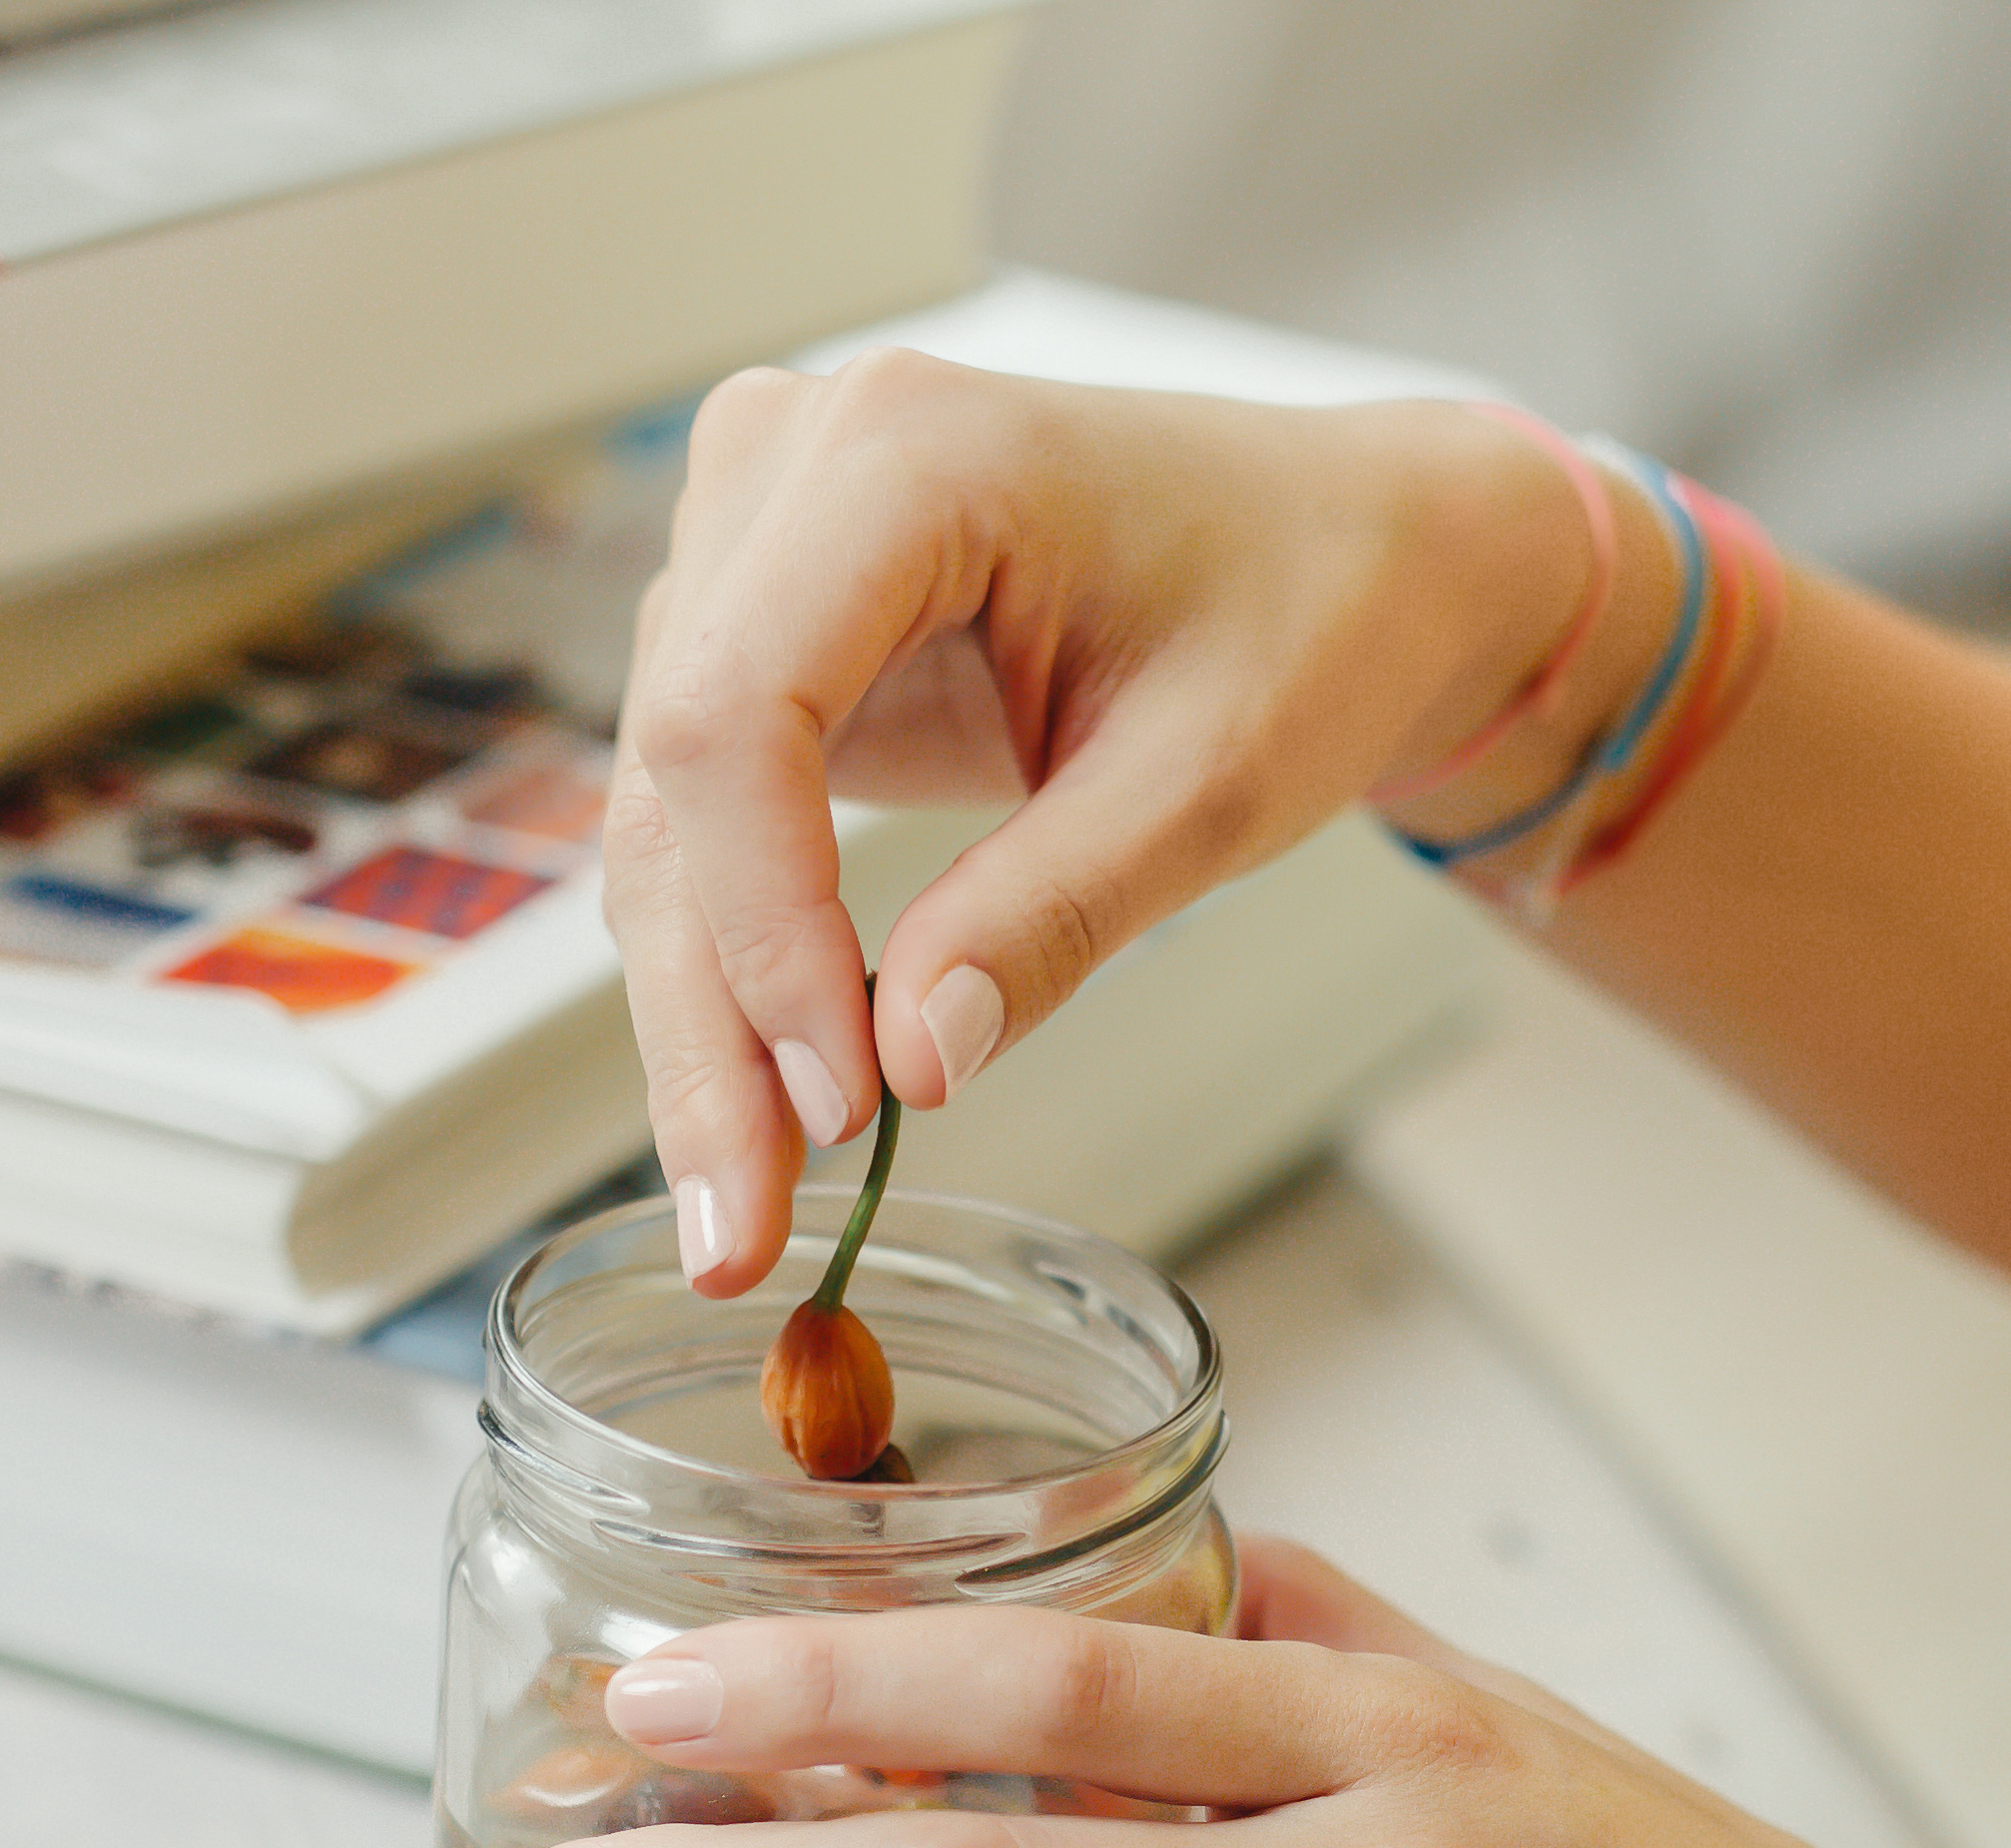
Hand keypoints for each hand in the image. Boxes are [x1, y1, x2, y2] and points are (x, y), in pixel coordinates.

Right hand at [604, 362, 1610, 1292]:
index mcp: (904, 451)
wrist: (1347, 548)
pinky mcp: (764, 628)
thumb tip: (911, 1066)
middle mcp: (788, 462)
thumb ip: (1054, 913)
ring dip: (701, 1022)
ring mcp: (754, 540)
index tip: (842, 1104)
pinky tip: (766, 1110)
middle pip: (674, 780)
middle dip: (710, 1023)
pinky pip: (703, 819)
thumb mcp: (1214, 783)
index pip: (741, 713)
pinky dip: (736, 968)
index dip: (769, 929)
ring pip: (663, 818)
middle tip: (736, 1233)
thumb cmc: (1311, 614)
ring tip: (741, 1215)